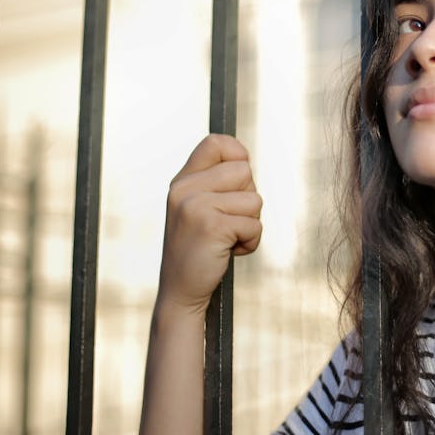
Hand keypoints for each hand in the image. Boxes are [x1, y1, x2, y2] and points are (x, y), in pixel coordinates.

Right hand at [158, 133, 262, 313]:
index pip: (216, 142)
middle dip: (248, 199)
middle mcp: (185, 188)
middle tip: (228, 222)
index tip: (239, 181)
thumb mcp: (197, 208)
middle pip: (244, 171)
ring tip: (227, 239)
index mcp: (182, 180)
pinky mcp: (211, 225)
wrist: (180, 292)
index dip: (238, 155)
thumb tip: (244, 159)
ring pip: (254, 199)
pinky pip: (254, 224)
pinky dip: (250, 242)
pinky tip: (229, 252)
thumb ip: (215, 183)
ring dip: (250, 224)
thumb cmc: (198, 250)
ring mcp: (195, 206)